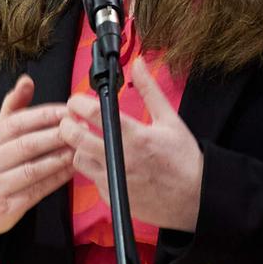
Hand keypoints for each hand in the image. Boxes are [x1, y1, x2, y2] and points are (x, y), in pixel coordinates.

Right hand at [0, 75, 73, 244]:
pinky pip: (37, 191)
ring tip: (80, 149)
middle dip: (56, 135)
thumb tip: (27, 80)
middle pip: (26, 145)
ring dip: (60, 158)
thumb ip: (13, 109)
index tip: (68, 110)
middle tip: (80, 128)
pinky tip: (72, 171)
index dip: (43, 115)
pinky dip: (57, 180)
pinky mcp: (8, 207)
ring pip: (33, 169)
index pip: (15, 122)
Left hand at [58, 56, 203, 232]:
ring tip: (91, 141)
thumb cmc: (184, 160)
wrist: (195, 199)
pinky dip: (94, 169)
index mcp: (135, 136)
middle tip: (73, 120)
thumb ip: (150, 91)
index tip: (76, 101)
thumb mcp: (170, 120)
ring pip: (77, 158)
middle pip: (74, 137)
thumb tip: (138, 64)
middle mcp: (120, 158)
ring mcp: (113, 179)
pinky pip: (91, 178)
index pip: (93, 113)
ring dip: (80, 148)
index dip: (77, 103)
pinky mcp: (111, 196)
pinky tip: (106, 162)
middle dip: (67, 124)